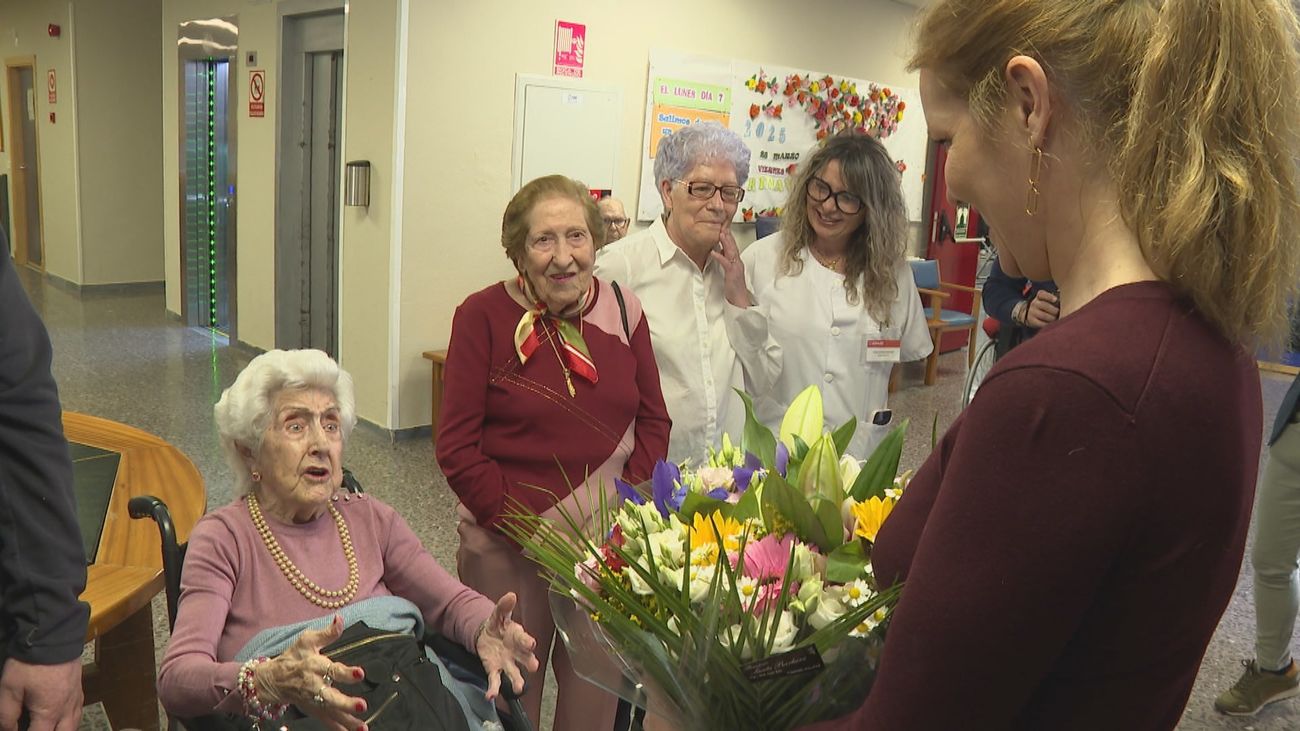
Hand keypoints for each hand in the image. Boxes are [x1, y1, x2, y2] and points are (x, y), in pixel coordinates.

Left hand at [0, 658, 81, 730]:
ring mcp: (75, 698)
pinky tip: (62, 717)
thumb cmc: (30, 664)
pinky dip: (70, 720)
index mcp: (49, 712)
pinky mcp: (79, 688)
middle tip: (37, 729)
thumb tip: (8, 730)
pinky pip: (78, 711)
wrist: (53, 638)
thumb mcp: (9, 689)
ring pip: (74, 725)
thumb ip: (7, 714)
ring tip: (50, 728)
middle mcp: (66, 709)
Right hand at [256, 615, 367, 730]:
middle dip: (345, 703)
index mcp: (314, 666)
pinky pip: (327, 721)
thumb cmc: (294, 657)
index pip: (332, 669)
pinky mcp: (314, 710)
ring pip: (331, 713)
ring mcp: (314, 701)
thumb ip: (327, 633)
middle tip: (362, 706)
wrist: (272, 680)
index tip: (360, 673)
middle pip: (330, 697)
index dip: (346, 672)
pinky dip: (339, 728)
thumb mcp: (307, 641)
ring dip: (347, 721)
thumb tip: (341, 619)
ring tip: (363, 728)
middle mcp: (314, 686)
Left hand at [475, 593, 538, 699]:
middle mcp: (516, 652)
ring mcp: (506, 663)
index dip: (528, 642)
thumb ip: (504, 606)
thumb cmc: (498, 624)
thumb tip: (511, 595)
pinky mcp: (494, 670)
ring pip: (514, 673)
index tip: (532, 643)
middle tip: (533, 667)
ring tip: (517, 689)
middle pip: (525, 659)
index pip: (525, 640)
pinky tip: (490, 695)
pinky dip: (493, 689)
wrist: (487, 634)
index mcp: (518, 637)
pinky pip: (495, 681)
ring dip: (516, 681)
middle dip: (529, 663)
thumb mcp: (499, 613)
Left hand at [709, 226, 751, 307]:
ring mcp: (736, 268)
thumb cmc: (734, 287)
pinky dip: (720, 257)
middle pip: (733, 246)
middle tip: (723, 224)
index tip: (723, 227)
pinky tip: (714, 252)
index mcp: (736, 261)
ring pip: (732, 252)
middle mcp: (738, 263)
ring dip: (727, 242)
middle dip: (728, 235)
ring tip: (721, 233)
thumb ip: (726, 261)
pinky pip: (726, 264)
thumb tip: (720, 252)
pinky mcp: (732, 274)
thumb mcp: (729, 271)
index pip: (732, 246)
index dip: (728, 236)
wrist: (740, 300)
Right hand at [1024, 290, 1059, 328]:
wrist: (1031, 314)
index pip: (1042, 294)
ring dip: (1053, 318)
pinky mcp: (1031, 321)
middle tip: (1059, 313)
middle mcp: (1034, 303)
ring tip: (1057, 319)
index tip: (1056, 299)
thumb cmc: (1045, 305)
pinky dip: (1048, 324)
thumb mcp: (1048, 300)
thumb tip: (1066, 300)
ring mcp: (1032, 312)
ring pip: (1044, 315)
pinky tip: (1052, 323)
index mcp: (1039, 296)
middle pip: (1045, 306)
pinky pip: (1042, 323)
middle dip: (1055, 310)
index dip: (1049, 297)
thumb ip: (1056, 299)